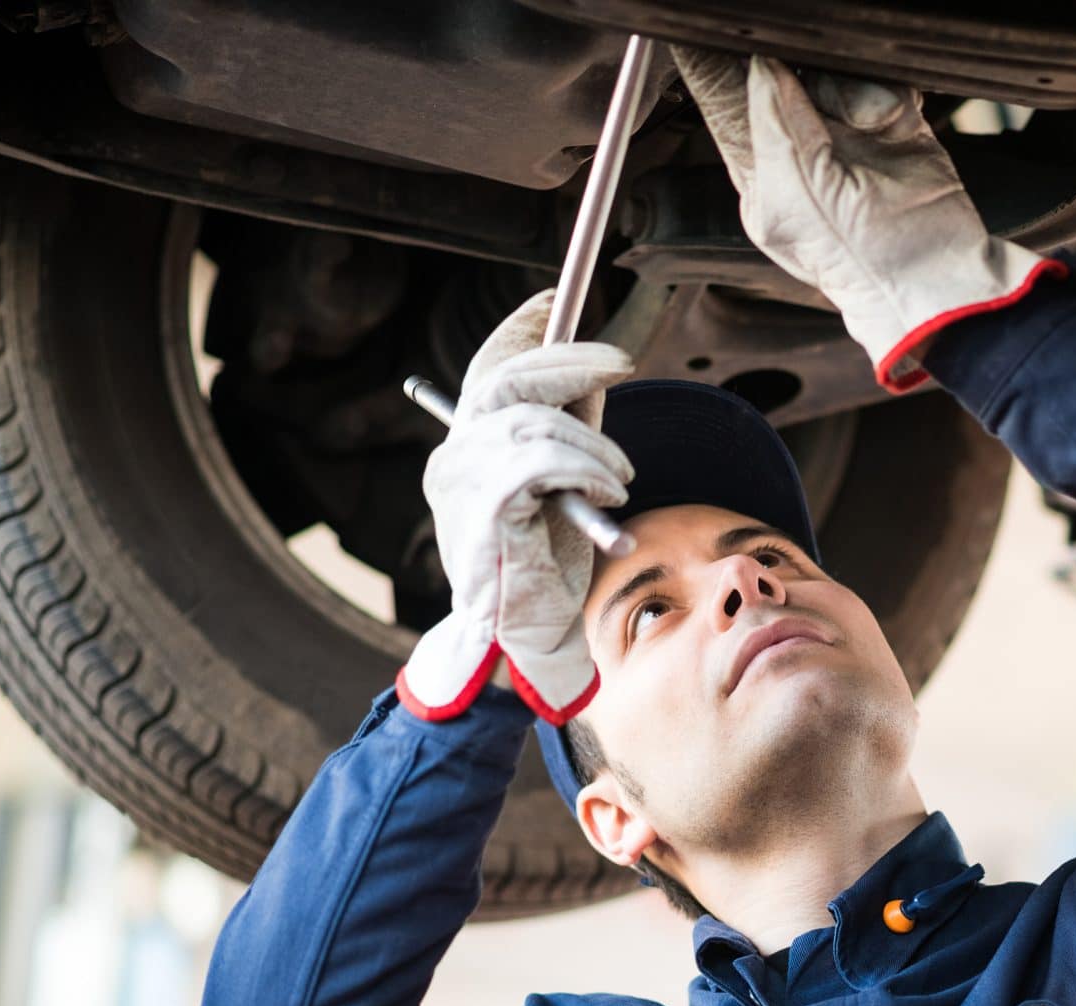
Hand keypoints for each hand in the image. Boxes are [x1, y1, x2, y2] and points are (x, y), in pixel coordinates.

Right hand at [396, 289, 634, 722]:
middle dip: (569, 361)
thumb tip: (594, 369)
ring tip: (619, 477)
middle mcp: (453, 459)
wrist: (531, 636)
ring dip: (591, 442)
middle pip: (505, 380)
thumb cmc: (548, 564)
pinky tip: (607, 492)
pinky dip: (583, 467)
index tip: (556, 299)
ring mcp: (461, 483)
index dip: (521, 329)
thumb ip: (572, 427)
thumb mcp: (567, 478)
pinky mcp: (485, 509)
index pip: (488, 368)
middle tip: (622, 364)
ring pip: (532, 422)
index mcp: (467, 448)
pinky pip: (538, 461)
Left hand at [671, 47, 1059, 390]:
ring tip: (871, 124)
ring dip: (852, 90)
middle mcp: (801, 154)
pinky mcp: (895, 127)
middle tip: (820, 100)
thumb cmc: (862, 260)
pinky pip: (882, 80)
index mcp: (764, 179)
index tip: (729, 37)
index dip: (726, 67)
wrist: (940, 277)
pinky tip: (892, 120)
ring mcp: (849, 139)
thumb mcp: (796, 197)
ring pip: (834, 73)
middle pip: (783, 78)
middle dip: (802, 78)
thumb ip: (774, 127)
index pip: (731, 107)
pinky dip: (887, 90)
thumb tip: (759, 67)